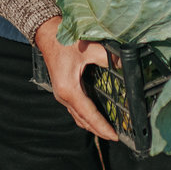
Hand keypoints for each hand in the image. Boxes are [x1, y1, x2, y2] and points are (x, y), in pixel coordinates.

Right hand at [34, 16, 119, 141]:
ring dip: (92, 125)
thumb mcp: (88, 49)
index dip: (102, 127)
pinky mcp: (63, 90)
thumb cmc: (64, 41)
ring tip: (108, 129)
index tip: (115, 136)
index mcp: (69, 90)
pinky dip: (86, 116)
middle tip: (115, 136)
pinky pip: (75, 109)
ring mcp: (61, 94)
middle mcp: (63, 96)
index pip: (88, 115)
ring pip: (78, 117)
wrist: (46, 33)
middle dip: (98, 130)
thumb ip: (107, 58)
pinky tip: (96, 114)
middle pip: (83, 120)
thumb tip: (124, 64)